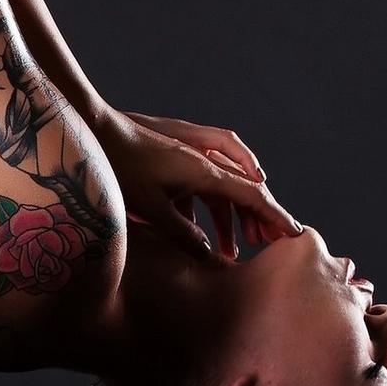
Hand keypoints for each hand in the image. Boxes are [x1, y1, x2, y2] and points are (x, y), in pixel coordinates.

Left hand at [93, 109, 301, 259]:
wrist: (92, 130)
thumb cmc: (118, 168)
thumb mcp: (150, 207)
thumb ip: (182, 233)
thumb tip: (209, 254)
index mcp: (204, 171)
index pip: (251, 195)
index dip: (274, 215)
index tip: (294, 233)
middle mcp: (202, 161)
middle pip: (243, 191)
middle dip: (259, 218)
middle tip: (270, 244)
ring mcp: (187, 159)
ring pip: (221, 190)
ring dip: (230, 219)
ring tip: (233, 251)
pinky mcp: (170, 161)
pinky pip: (200, 187)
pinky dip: (207, 209)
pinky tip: (201, 232)